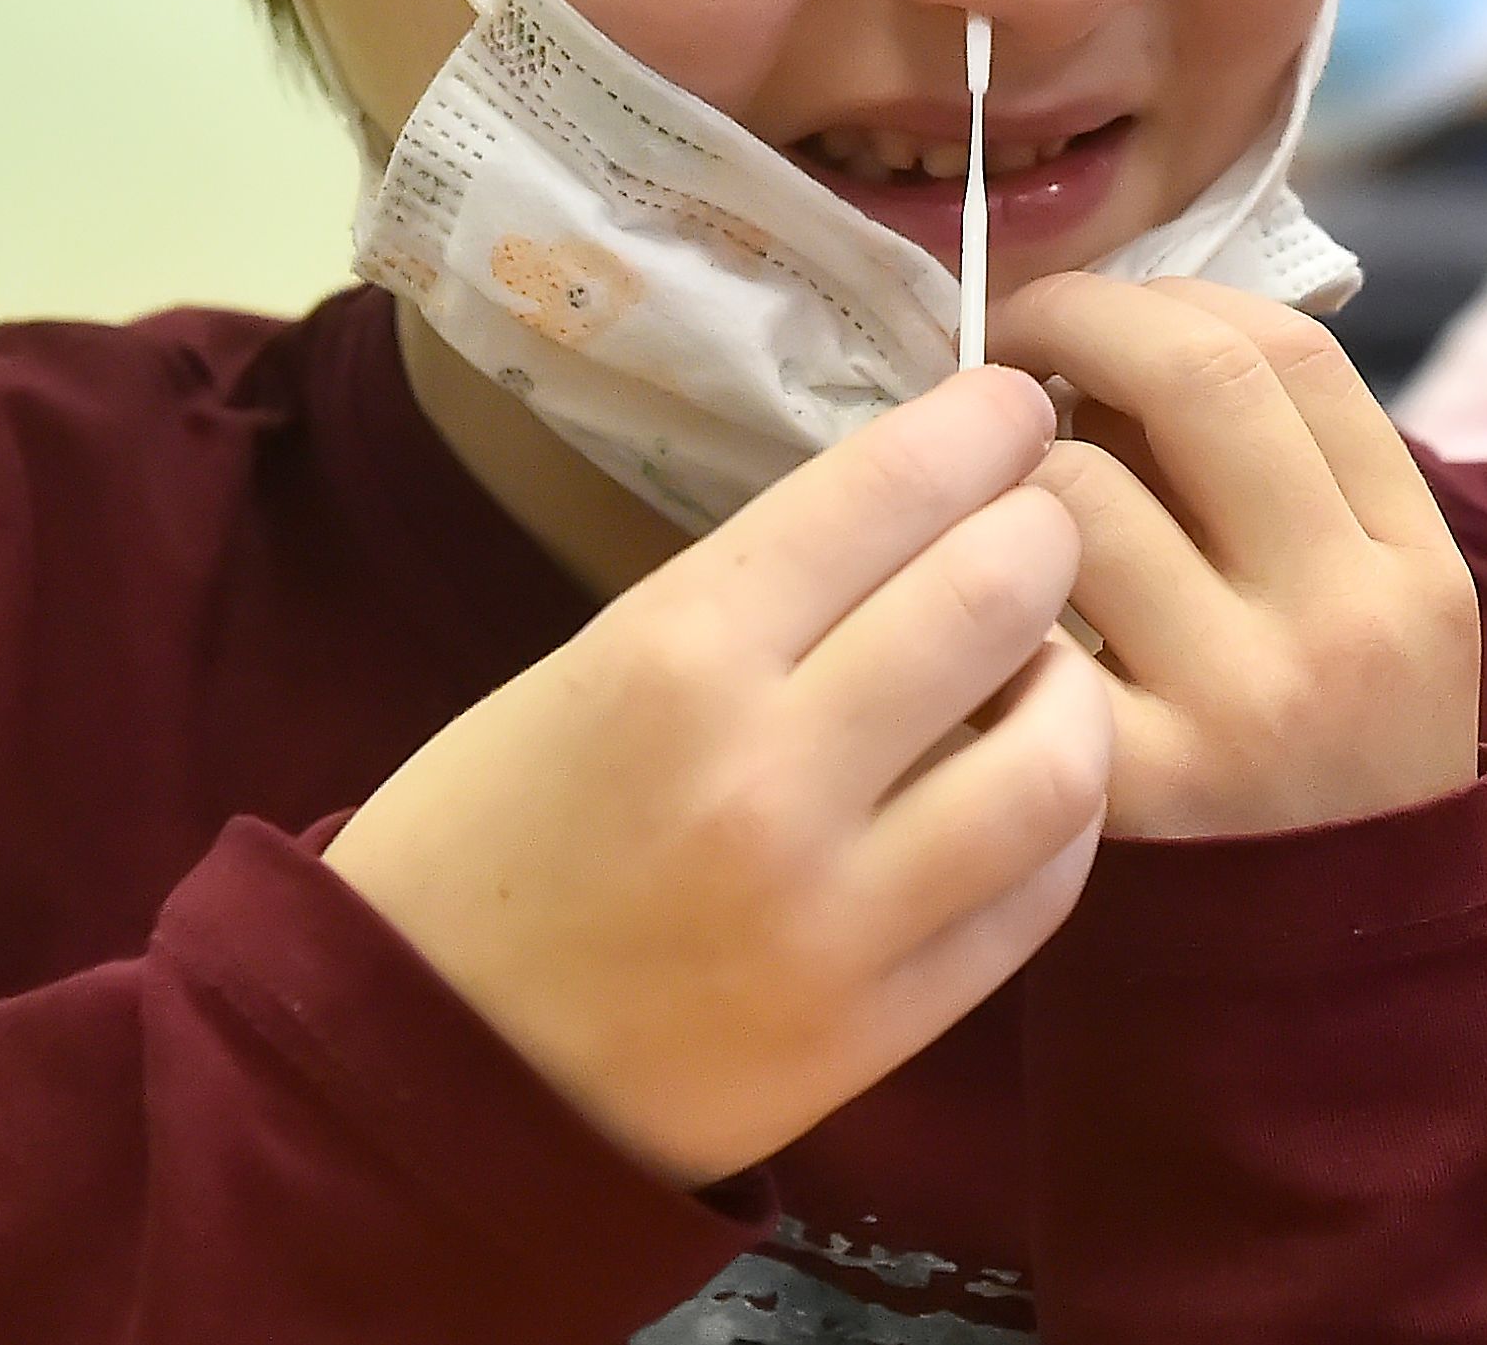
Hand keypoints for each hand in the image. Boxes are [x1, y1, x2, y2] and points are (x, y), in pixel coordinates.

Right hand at [325, 369, 1109, 1188]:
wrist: (411, 1076)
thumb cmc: (488, 838)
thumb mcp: (590, 665)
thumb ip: (762, 593)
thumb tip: (930, 504)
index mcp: (673, 658)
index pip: (890, 489)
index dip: (981, 425)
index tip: (1011, 410)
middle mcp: (767, 781)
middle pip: (999, 595)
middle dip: (1043, 532)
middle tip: (1037, 527)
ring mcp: (835, 919)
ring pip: (1060, 757)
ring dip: (1075, 684)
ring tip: (1041, 670)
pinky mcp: (878, 1032)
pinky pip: (1042, 895)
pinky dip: (1062, 820)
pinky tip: (1030, 786)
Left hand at [994, 275, 1481, 839]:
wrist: (1324, 988)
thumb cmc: (1319, 770)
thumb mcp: (1370, 619)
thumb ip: (1283, 488)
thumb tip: (1112, 339)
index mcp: (1413, 562)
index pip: (1292, 352)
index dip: (1169, 297)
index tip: (1098, 312)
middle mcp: (1344, 619)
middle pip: (1199, 376)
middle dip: (1075, 322)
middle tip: (1011, 349)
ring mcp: (1241, 706)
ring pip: (1078, 491)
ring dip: (1008, 467)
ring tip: (994, 496)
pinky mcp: (1134, 789)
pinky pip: (1015, 629)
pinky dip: (976, 595)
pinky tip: (969, 610)